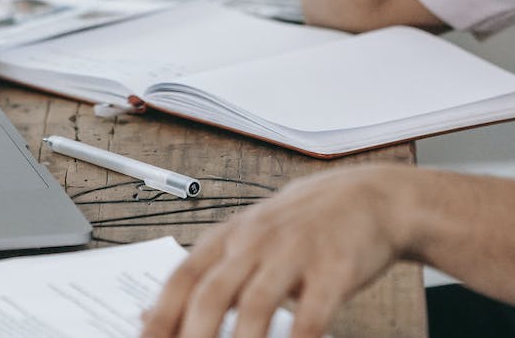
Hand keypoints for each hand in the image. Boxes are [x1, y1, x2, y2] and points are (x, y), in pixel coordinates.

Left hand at [139, 165, 415, 337]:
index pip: (181, 280)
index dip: (159, 318)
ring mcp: (294, 253)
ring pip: (255, 305)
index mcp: (227, 238)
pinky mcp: (334, 268)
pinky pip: (311, 315)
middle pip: (211, 295)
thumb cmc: (300, 228)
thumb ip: (202, 278)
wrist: (368, 197)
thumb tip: (146, 317)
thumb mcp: (245, 242)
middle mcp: (255, 242)